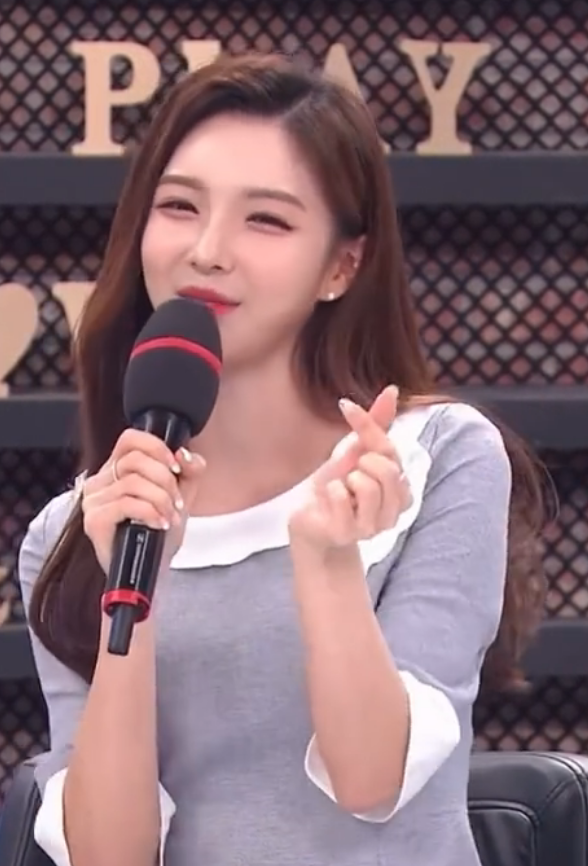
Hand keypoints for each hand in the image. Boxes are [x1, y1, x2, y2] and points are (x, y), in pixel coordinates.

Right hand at [81, 429, 205, 573]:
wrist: (152, 570)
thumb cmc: (160, 531)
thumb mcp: (181, 494)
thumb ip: (189, 469)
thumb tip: (184, 453)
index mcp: (117, 469)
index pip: (130, 439)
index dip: (157, 447)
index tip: (176, 468)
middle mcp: (100, 481)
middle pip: (135, 460)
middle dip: (165, 480)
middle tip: (176, 501)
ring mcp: (93, 501)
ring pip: (132, 482)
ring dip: (161, 499)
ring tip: (169, 516)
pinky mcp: (94, 521)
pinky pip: (126, 504)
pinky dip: (150, 512)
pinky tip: (159, 524)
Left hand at [288, 386, 411, 554]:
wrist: (309, 518)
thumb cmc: (336, 484)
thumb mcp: (355, 451)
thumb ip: (376, 424)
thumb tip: (393, 389)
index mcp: (401, 488)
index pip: (390, 448)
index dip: (367, 426)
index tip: (345, 406)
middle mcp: (395, 510)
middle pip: (388, 470)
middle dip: (360, 462)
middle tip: (348, 473)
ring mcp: (373, 526)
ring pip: (369, 486)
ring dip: (346, 480)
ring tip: (342, 489)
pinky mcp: (348, 534)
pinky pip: (342, 498)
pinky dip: (331, 492)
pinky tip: (330, 501)